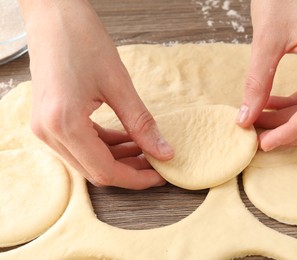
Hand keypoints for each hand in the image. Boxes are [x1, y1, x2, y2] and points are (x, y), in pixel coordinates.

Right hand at [20, 1, 173, 188]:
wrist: (53, 15)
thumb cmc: (83, 40)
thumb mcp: (119, 84)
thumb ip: (142, 123)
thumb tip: (165, 152)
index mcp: (63, 123)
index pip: (104, 170)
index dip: (136, 178)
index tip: (161, 175)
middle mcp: (48, 132)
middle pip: (94, 170)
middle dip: (129, 170)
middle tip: (157, 161)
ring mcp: (45, 128)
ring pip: (88, 160)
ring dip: (118, 158)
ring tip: (146, 148)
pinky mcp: (49, 120)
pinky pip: (81, 144)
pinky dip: (105, 145)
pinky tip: (127, 138)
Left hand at [236, 0, 296, 150]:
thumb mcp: (266, 39)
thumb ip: (257, 81)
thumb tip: (244, 118)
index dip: (291, 131)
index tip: (264, 142)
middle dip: (293, 131)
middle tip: (262, 138)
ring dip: (291, 120)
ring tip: (259, 121)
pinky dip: (292, 105)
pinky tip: (267, 104)